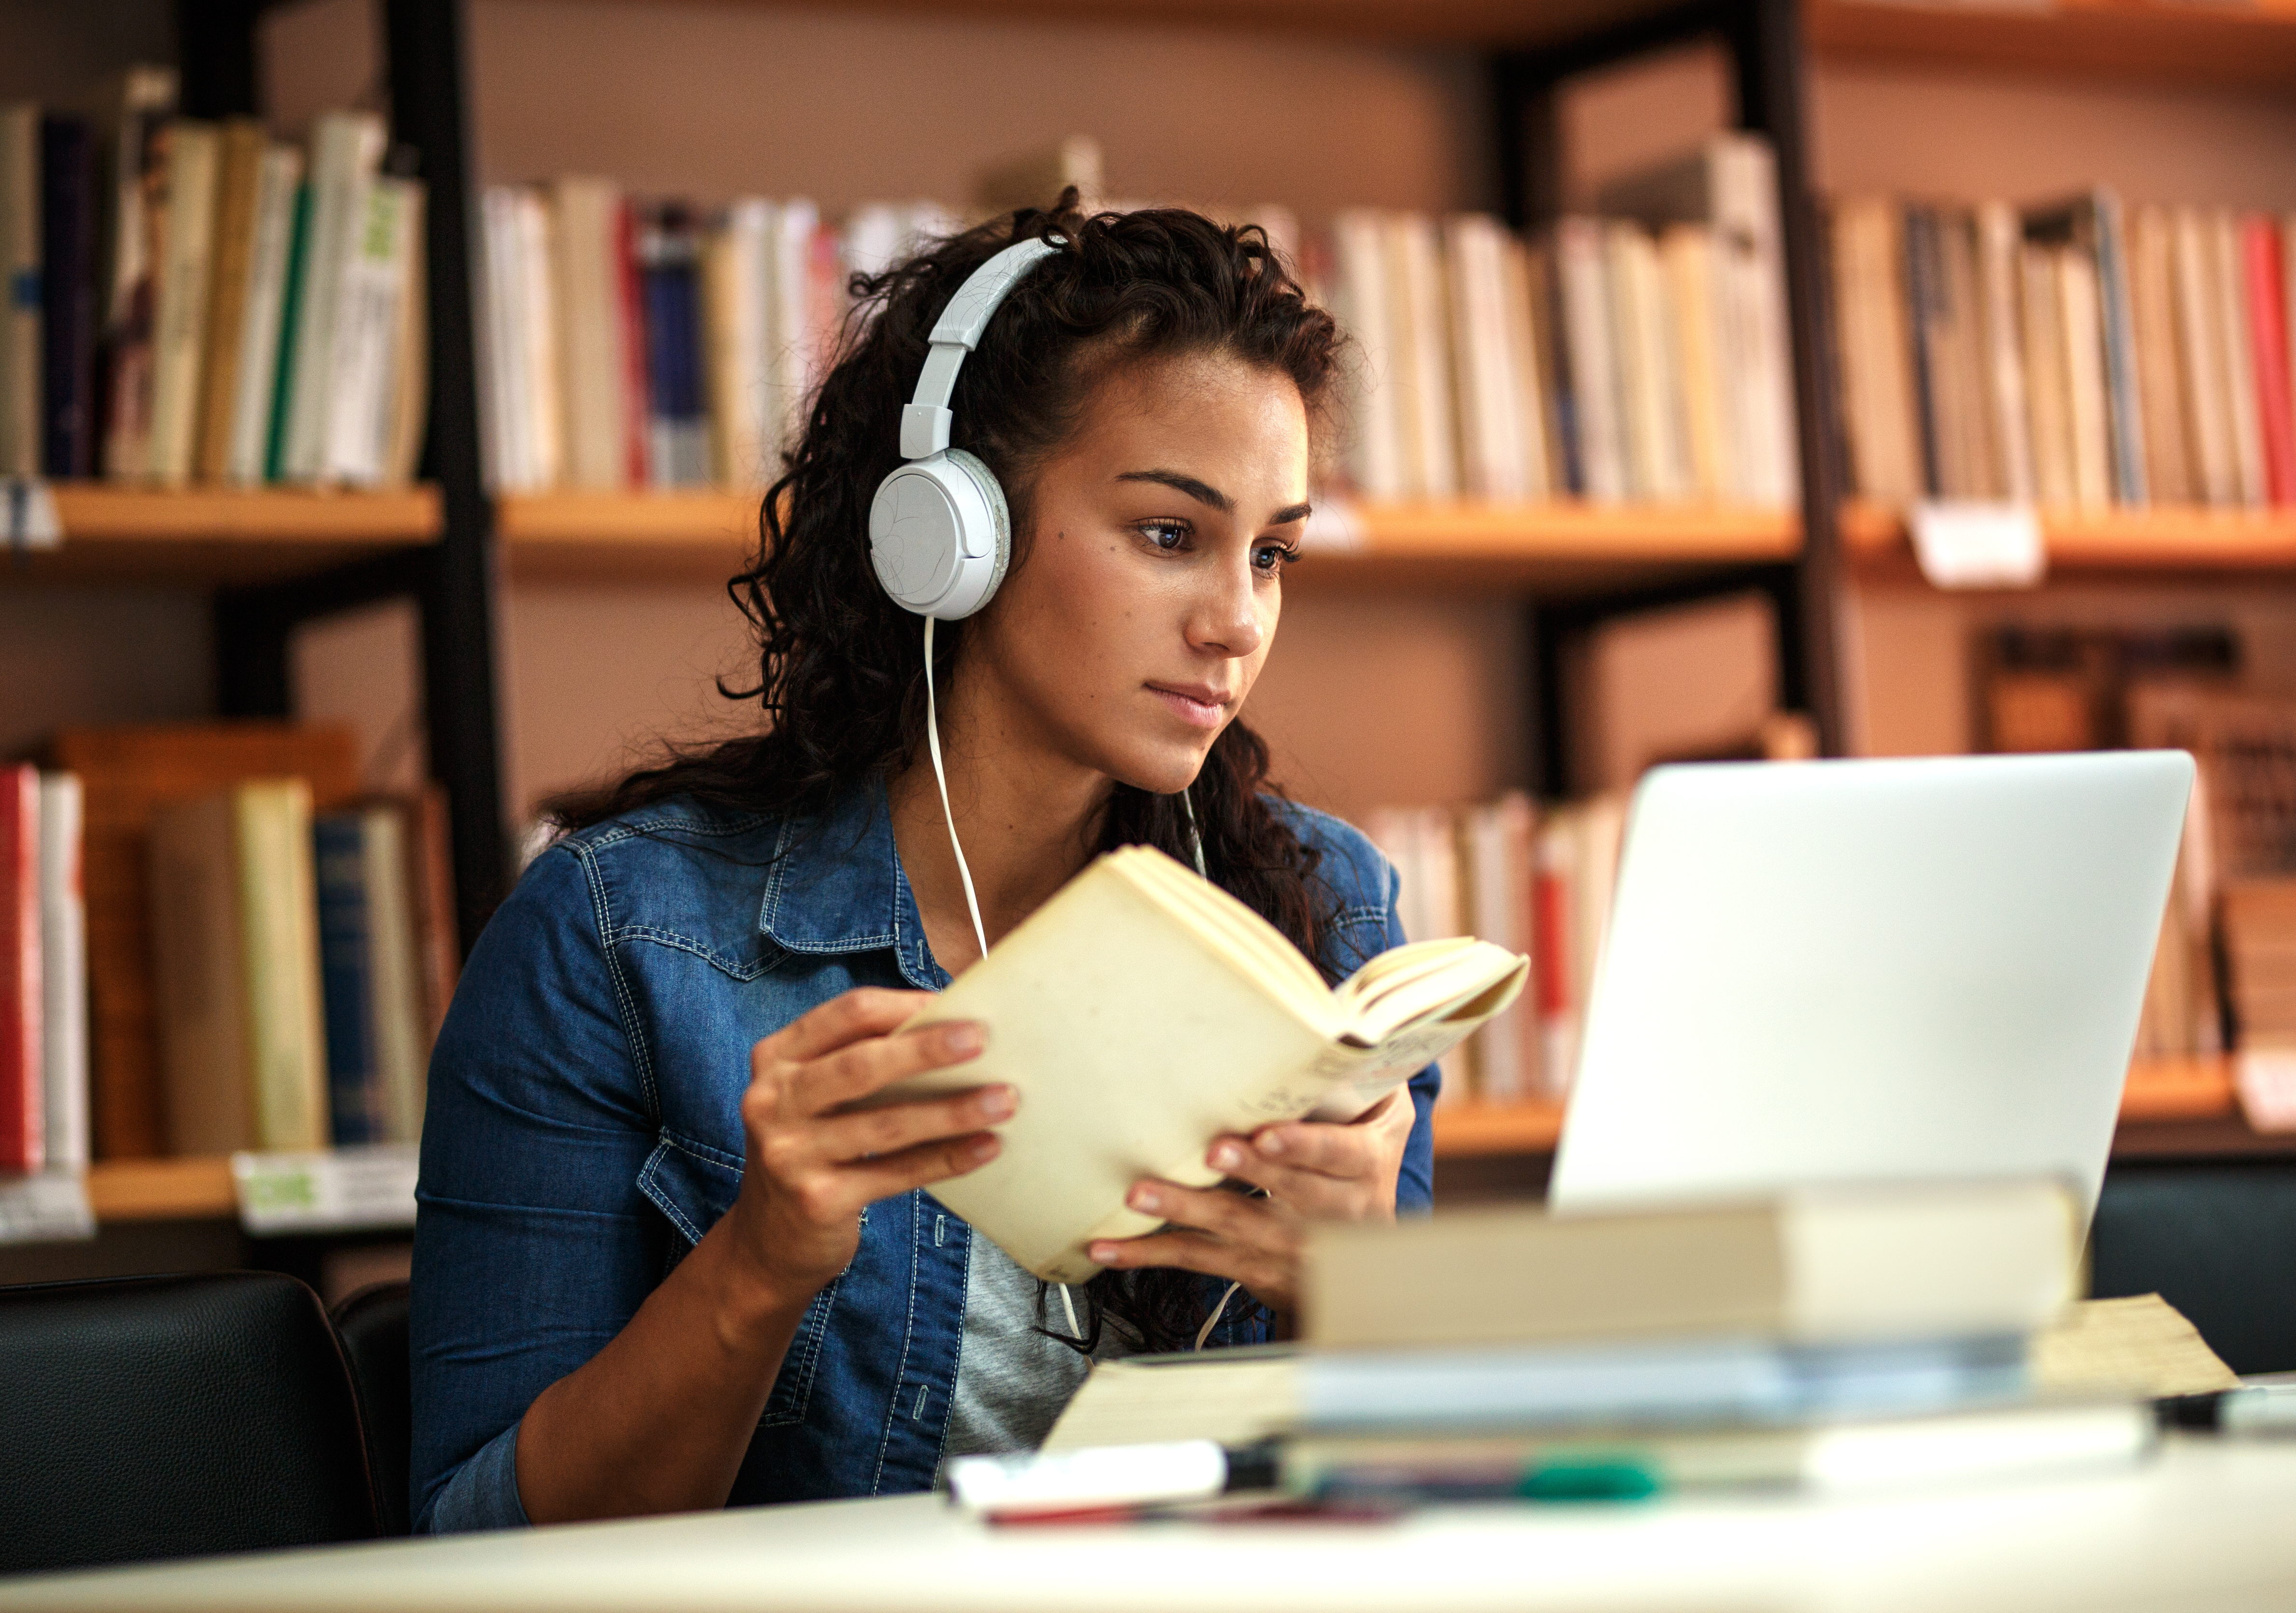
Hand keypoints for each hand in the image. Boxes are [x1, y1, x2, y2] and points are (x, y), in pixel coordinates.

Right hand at [720, 988, 1012, 1315]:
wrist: (769, 1241)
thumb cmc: (812, 1147)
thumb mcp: (816, 1095)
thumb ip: (861, 1060)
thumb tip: (954, 1028)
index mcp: (777, 1057)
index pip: (847, 1014)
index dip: (905, 1006)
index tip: (958, 1003)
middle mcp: (773, 1100)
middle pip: (861, 1064)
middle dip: (927, 1050)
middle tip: (983, 1039)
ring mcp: (789, 1153)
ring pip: (886, 1123)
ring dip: (952, 1110)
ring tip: (1004, 1100)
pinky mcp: (816, 1201)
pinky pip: (895, 1173)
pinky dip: (946, 1159)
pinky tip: (986, 1147)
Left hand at [1085, 1087, 1415, 1313]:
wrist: (1371, 1265)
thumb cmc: (1361, 1165)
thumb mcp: (1384, 1122)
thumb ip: (1368, 1077)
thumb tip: (1346, 1019)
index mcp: (1363, 1166)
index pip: (1336, 1154)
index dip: (1302, 1146)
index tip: (1267, 1134)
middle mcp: (1332, 1214)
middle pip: (1287, 1191)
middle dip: (1246, 1170)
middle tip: (1208, 1151)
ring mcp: (1291, 1247)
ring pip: (1235, 1226)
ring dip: (1185, 1210)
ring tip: (1140, 1194)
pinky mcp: (1254, 1269)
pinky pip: (1199, 1260)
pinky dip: (1150, 1254)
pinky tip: (1108, 1248)